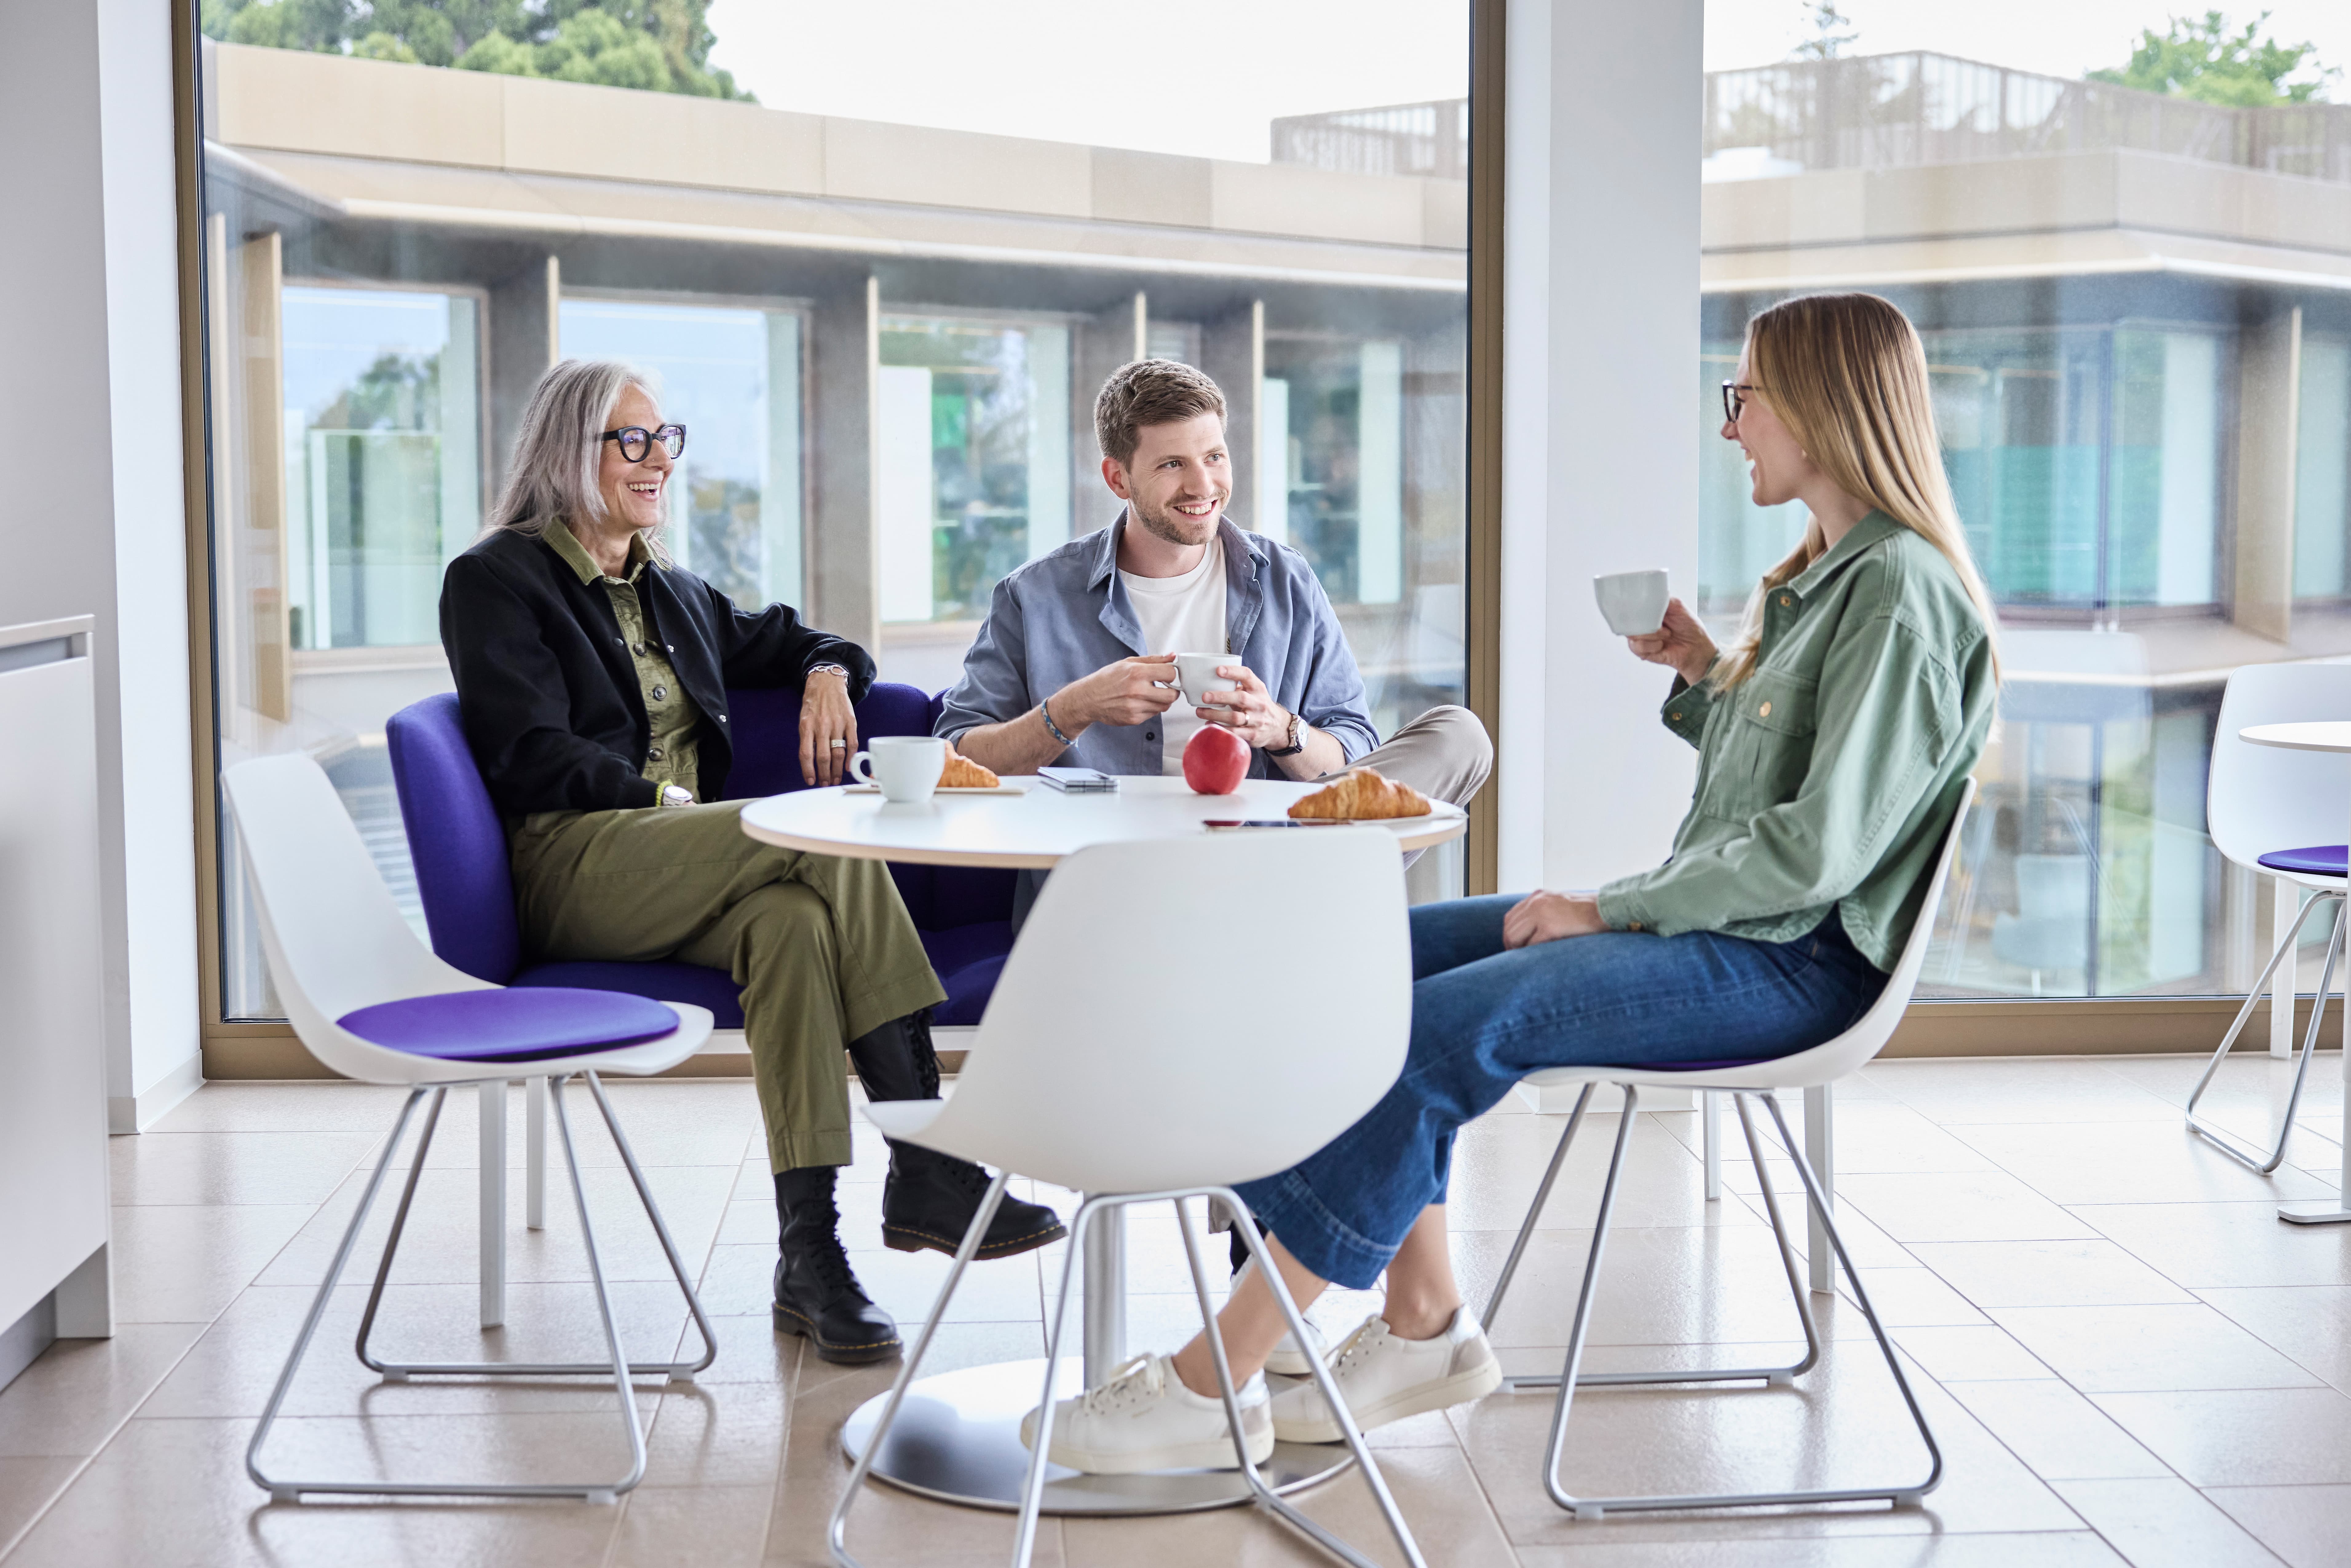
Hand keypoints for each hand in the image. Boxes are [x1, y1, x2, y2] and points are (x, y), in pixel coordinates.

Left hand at [798, 668, 856, 785]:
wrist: (827, 683)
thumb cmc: (814, 704)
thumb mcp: (803, 720)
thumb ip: (807, 738)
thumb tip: (811, 761)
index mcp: (807, 726)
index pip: (806, 754)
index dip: (808, 770)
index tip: (810, 781)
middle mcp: (822, 726)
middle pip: (823, 757)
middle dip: (824, 774)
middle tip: (825, 784)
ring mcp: (837, 724)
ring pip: (838, 753)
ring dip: (836, 770)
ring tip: (835, 779)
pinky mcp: (850, 721)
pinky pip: (851, 743)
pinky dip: (850, 757)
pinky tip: (847, 767)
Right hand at [1057, 654, 1181, 729]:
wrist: (1089, 698)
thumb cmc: (1108, 678)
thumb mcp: (1128, 662)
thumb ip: (1153, 660)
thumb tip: (1172, 656)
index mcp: (1137, 673)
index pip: (1170, 673)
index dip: (1171, 673)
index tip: (1167, 675)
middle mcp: (1137, 691)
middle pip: (1172, 695)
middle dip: (1172, 691)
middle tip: (1166, 688)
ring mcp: (1136, 707)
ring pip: (1164, 706)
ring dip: (1161, 700)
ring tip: (1150, 694)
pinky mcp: (1134, 719)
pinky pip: (1153, 714)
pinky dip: (1150, 708)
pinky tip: (1140, 702)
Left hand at [1199, 664, 1291, 749]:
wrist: (1278, 727)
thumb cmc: (1259, 705)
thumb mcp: (1255, 692)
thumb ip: (1238, 686)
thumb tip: (1211, 678)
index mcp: (1258, 689)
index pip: (1247, 675)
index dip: (1233, 672)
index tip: (1218, 670)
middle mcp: (1259, 703)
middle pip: (1240, 698)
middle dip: (1221, 697)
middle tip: (1204, 696)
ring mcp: (1257, 720)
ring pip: (1235, 717)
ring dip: (1215, 715)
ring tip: (1200, 712)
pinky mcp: (1253, 735)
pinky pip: (1235, 733)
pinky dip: (1221, 729)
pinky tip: (1210, 725)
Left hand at [1502, 890, 1605, 948]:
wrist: (1607, 911)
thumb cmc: (1587, 913)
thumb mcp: (1560, 906)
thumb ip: (1543, 914)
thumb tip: (1528, 933)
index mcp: (1538, 896)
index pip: (1511, 917)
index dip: (1510, 934)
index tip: (1515, 947)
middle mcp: (1536, 902)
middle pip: (1509, 927)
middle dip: (1510, 945)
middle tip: (1517, 957)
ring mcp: (1542, 914)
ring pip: (1515, 936)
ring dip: (1518, 950)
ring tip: (1525, 959)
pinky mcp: (1550, 927)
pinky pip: (1531, 945)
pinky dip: (1532, 954)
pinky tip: (1539, 958)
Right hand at [1626, 598, 1718, 686]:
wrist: (1696, 648)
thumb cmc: (1689, 627)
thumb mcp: (1678, 605)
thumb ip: (1663, 599)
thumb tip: (1649, 594)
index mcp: (1649, 611)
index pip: (1631, 607)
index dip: (1632, 607)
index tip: (1640, 607)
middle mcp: (1643, 624)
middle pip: (1629, 621)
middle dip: (1644, 622)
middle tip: (1661, 624)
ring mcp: (1641, 638)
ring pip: (1632, 634)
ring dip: (1651, 635)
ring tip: (1666, 634)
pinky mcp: (1643, 651)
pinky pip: (1637, 647)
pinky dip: (1651, 645)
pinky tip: (1661, 645)